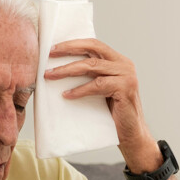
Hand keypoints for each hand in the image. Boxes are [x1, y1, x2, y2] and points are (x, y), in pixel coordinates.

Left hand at [44, 39, 160, 170]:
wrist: (131, 135)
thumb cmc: (113, 114)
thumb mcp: (100, 89)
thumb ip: (91, 76)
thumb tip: (61, 68)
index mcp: (118, 61)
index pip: (94, 44)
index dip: (73, 44)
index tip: (53, 48)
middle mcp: (124, 64)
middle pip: (93, 49)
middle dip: (68, 50)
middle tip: (49, 56)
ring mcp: (126, 76)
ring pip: (92, 66)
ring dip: (68, 70)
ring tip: (51, 75)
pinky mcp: (125, 88)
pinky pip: (97, 85)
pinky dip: (80, 90)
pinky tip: (66, 95)